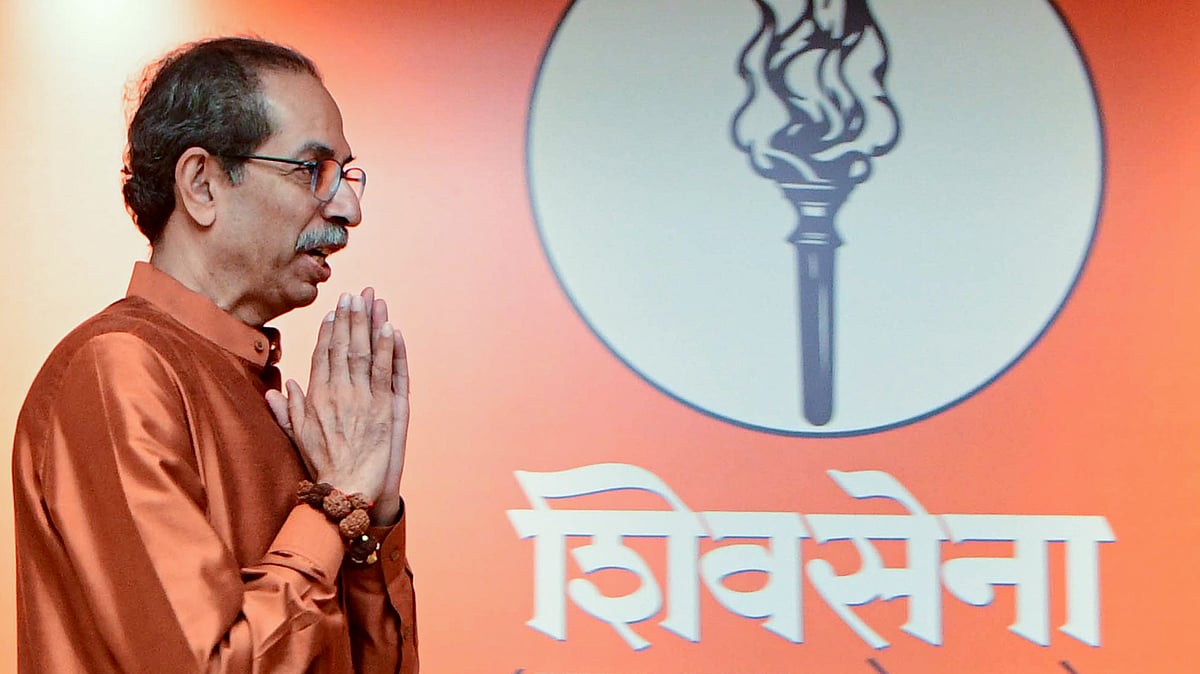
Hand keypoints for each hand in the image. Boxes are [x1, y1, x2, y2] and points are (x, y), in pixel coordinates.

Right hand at [266, 289, 408, 523]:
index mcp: (317, 397)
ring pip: (366, 353)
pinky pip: (387, 372)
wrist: (347, 489)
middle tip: (353, 294)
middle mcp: (339, 393)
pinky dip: (389, 349)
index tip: (333, 312)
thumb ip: (288, 410)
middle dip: (349, 318)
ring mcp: (363, 398)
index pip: (323, 356)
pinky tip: (390, 329)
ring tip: (371, 301)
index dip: (329, 331)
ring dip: (369, 325)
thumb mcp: (298, 436)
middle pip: (345, 347)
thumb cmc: (323, 466)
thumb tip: (277, 389)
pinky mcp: (385, 407)